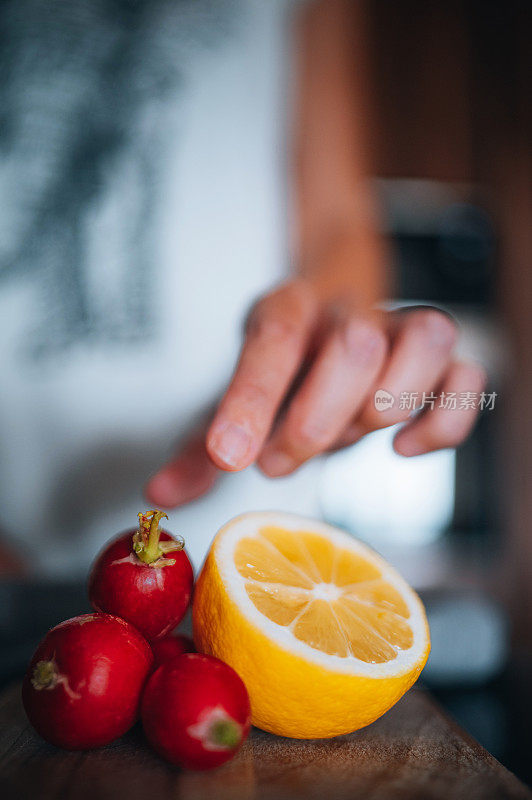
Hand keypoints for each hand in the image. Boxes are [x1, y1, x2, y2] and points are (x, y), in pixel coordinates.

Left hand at [145, 279, 485, 507]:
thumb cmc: (282, 368)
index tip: (232, 457)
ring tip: (341, 437)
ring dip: (381, 409)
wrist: (332, 307)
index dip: (253, 400)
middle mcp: (348, 311)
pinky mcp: (440, 359)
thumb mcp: (234, 394)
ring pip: (425, 341)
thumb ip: (201, 446)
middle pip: (356, 344)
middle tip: (278, 457)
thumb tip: (160, 493)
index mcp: (287, 310)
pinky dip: (443, 421)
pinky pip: (467, 378)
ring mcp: (400, 329)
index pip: (273, 342)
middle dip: (318, 420)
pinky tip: (403, 448)